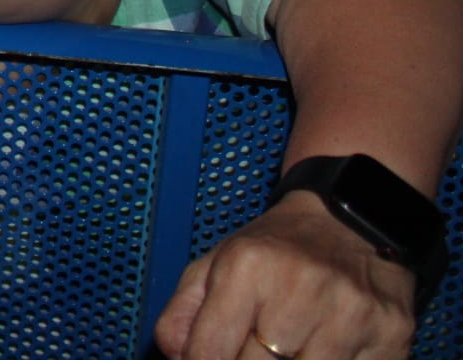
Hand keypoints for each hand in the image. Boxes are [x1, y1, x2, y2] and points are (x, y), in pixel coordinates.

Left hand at [155, 192, 416, 359]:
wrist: (349, 220)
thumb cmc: (275, 251)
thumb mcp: (215, 264)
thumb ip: (183, 313)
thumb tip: (176, 355)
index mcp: (246, 267)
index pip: (209, 352)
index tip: (210, 358)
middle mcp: (298, 287)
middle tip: (253, 349)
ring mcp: (349, 313)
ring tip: (288, 348)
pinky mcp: (390, 333)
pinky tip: (324, 347)